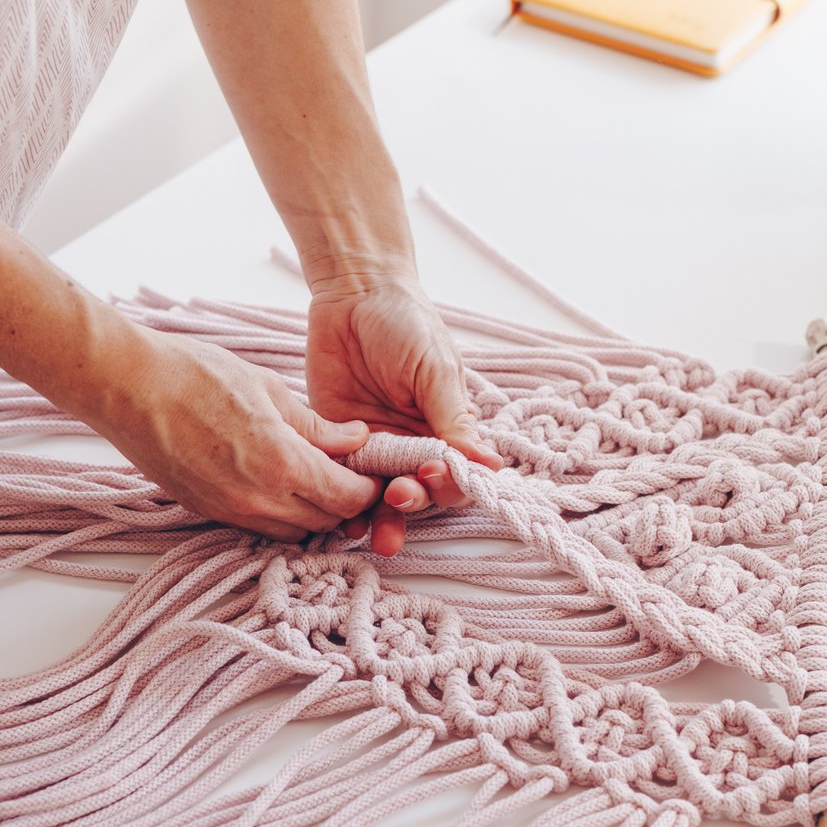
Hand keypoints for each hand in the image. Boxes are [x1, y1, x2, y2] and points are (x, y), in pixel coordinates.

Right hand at [86, 322, 380, 540]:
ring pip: (294, 533)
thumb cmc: (195, 375)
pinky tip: (279, 483)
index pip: (347, 498)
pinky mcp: (207, 512)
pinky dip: (279, 514)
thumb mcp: (269, 388)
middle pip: (326, 522)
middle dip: (345, 502)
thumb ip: (316, 424)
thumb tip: (355, 439)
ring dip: (313, 513)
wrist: (127, 387)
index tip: (373, 470)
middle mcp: (258, 499)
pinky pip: (259, 527)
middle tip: (351, 473)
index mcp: (282, 463)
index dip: (368, 487)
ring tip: (316, 478)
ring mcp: (229, 511)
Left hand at [305, 273, 501, 556]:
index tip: (434, 472)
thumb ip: (452, 418)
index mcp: (445, 428)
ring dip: (381, 519)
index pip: (457, 474)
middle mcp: (412, 443)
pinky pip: (342, 480)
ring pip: (381, 497)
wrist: (353, 293)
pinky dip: (343, 503)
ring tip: (373, 533)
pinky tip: (341, 520)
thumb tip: (487, 465)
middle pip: (419, 492)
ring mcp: (374, 445)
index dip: (449, 483)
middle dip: (412, 503)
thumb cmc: (406, 322)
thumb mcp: (434, 368)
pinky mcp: (338, 441)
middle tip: (398, 495)